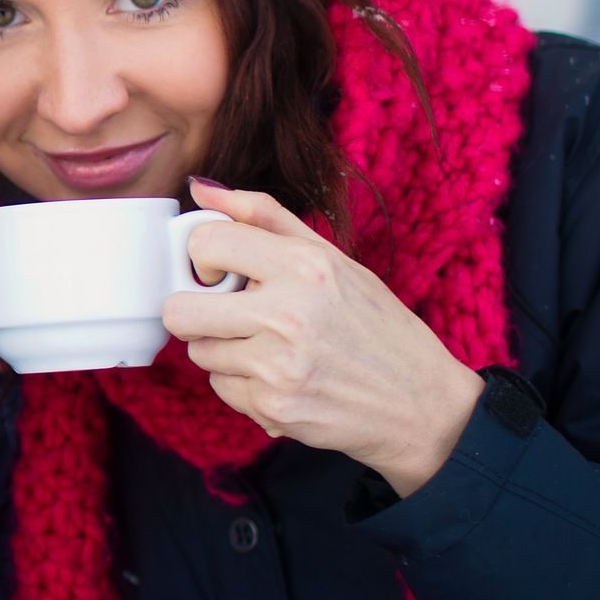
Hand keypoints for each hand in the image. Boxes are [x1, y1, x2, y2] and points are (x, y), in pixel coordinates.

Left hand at [166, 180, 485, 495]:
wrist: (421, 403)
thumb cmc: (375, 326)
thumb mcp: (332, 259)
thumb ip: (264, 217)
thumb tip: (201, 192)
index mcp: (305, 266)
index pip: (206, 243)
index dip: (202, 258)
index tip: (218, 272)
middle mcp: (289, 314)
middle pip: (179, 310)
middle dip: (195, 310)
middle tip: (228, 313)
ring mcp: (279, 366)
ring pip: (198, 352)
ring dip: (223, 349)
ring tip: (268, 347)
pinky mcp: (274, 407)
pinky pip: (221, 388)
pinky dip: (242, 384)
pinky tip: (281, 378)